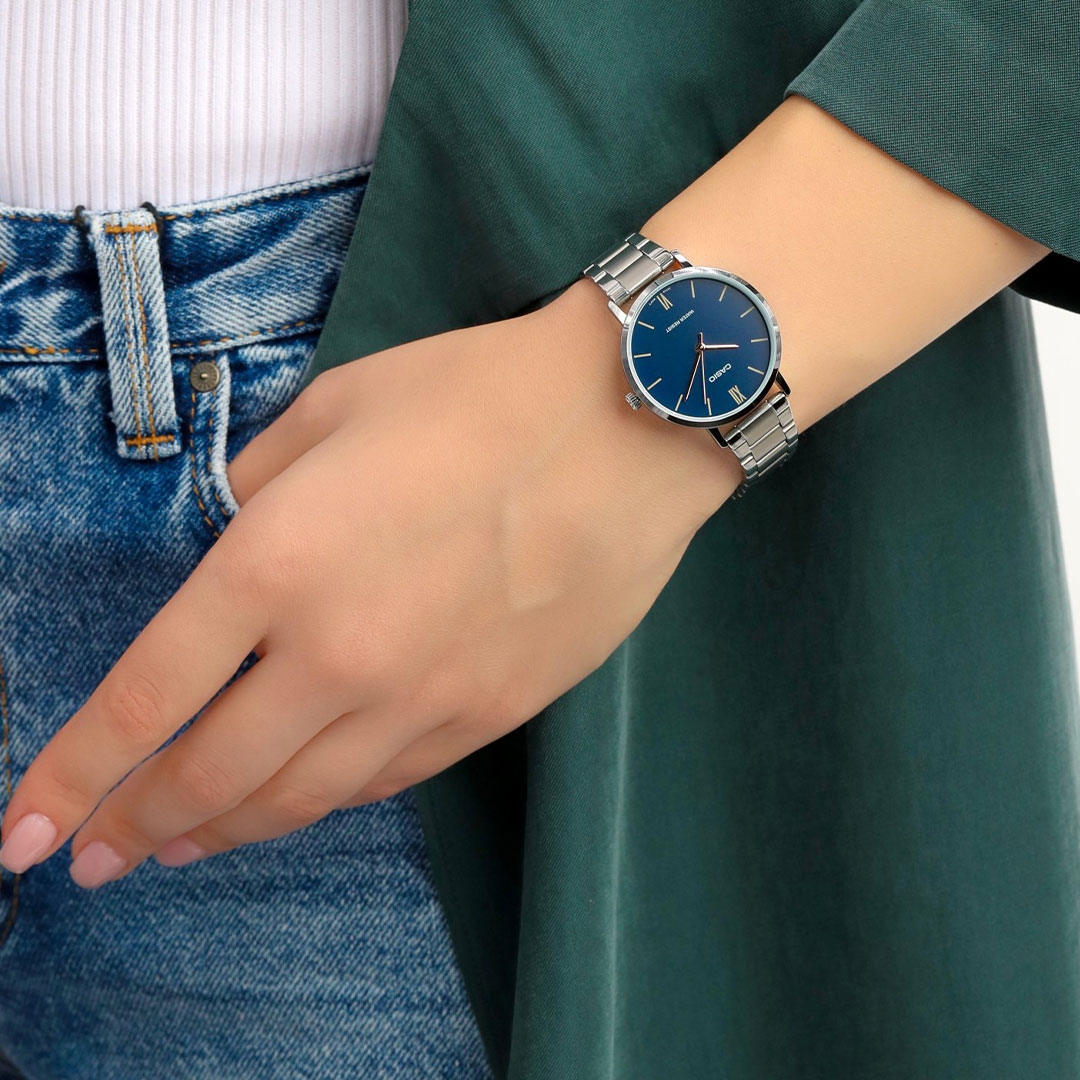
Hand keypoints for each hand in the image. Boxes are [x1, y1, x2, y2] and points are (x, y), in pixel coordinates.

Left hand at [0, 278, 739, 887]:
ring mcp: (421, 697)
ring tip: (180, 847)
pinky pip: (384, 782)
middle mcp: (338, 654)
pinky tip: (300, 801)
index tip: (24, 830)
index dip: (72, 773)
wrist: (627, 425)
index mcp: (278, 562)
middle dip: (138, 824)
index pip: (146, 698)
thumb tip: (231, 540)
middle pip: (212, 774)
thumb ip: (257, 489)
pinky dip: (323, 801)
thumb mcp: (333, 411)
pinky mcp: (488, 715)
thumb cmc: (476, 396)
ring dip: (225, 830)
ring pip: (300, 798)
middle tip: (97, 855)